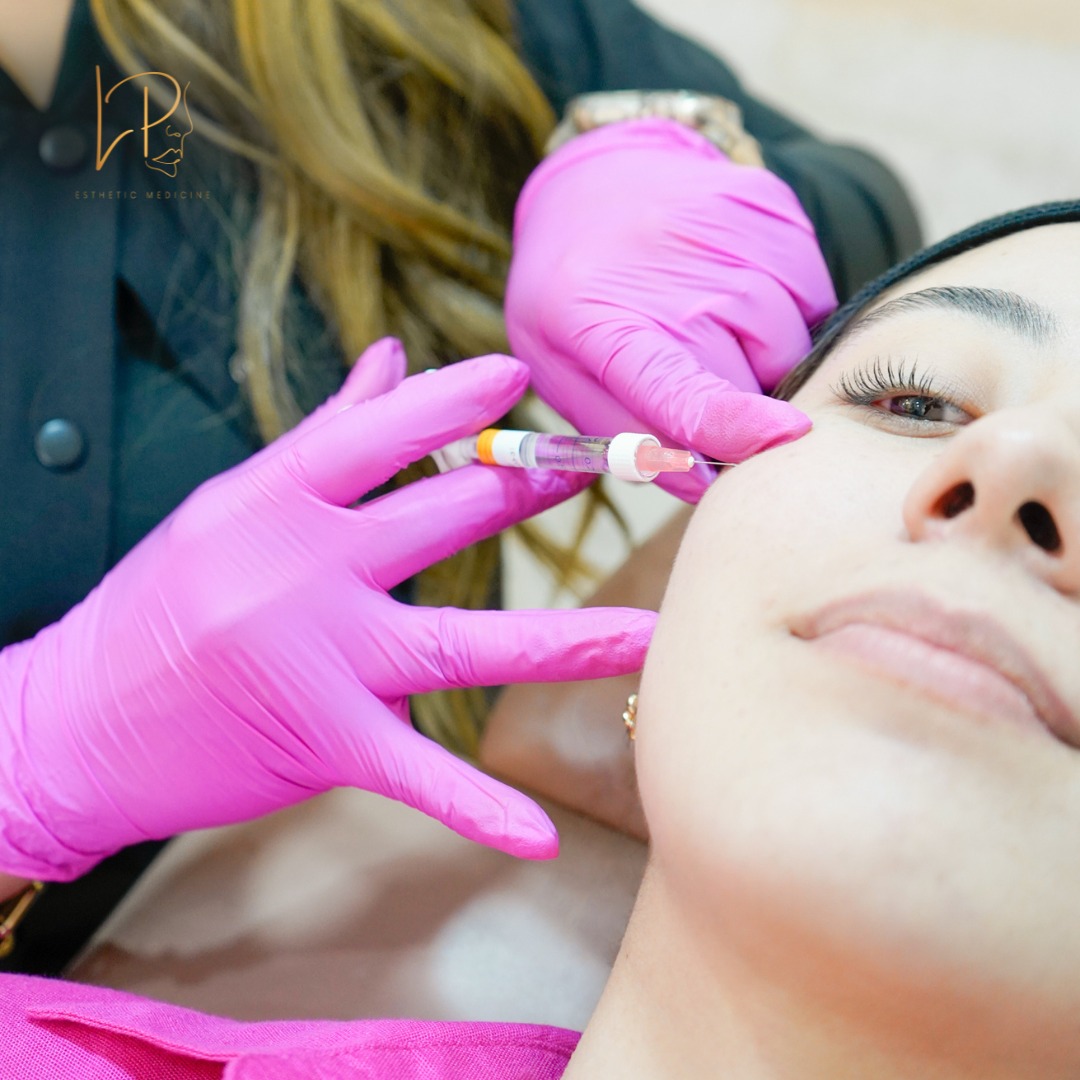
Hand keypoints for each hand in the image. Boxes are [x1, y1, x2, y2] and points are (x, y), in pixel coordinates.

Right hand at [0, 340, 655, 879]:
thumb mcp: (233, 504)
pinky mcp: (322, 743)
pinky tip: (540, 835)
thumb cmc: (159, 605)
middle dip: (524, 497)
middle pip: (442, 523)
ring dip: (565, 640)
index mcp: (273, 500)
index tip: (513, 377)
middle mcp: (301, 572)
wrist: (74, 723)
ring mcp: (316, 662)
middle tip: (593, 477)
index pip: (376, 435)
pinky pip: (415, 777)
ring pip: (462, 644)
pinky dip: (477, 809)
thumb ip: (326, 437)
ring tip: (646, 632)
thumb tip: (388, 359)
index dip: (449, 403)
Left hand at [507, 118, 837, 500]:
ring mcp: (727, 231)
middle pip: (754, 375)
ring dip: (767, 361)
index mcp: (600, 323)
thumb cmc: (576, 301)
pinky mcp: (771, 206)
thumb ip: (627, 436)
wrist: (599, 179)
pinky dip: (788, 315)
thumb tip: (704, 482)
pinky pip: (813, 295)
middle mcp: (669, 272)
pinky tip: (740, 298)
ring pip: (792, 341)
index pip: (676, 386)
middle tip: (701, 380)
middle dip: (743, 403)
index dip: (730, 422)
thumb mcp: (567, 375)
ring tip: (716, 333)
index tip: (783, 440)